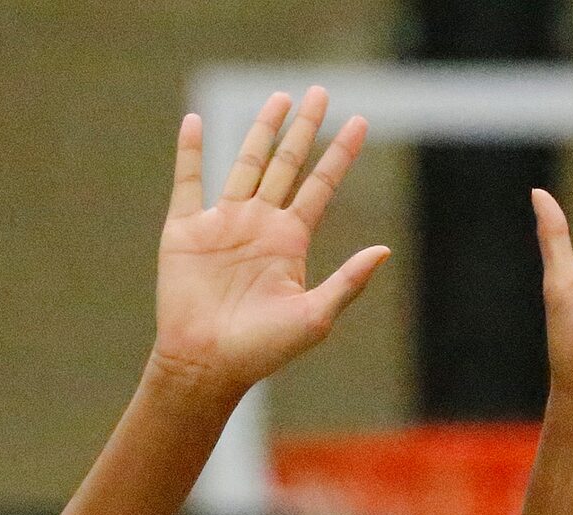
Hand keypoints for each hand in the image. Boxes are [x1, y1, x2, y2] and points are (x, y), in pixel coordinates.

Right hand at [151, 88, 389, 403]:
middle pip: (286, 165)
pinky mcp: (186, 230)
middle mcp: (259, 226)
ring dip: (260, 130)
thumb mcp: (315, 316)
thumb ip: (348, 282)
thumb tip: (385, 249)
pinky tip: (194, 121)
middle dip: (304, 130)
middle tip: (320, 92)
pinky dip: (189, 152)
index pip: (320, 187)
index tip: (361, 123)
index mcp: (290, 243)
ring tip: (279, 99)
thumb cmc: (263, 350)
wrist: (208, 364)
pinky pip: (188, 182)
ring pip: (244, 163)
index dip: (340, 155)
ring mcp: (223, 224)